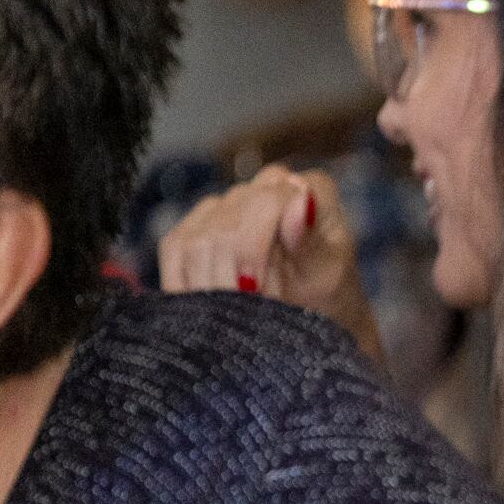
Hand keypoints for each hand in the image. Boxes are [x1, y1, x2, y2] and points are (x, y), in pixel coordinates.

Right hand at [157, 165, 381, 363]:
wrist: (313, 318)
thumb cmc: (328, 294)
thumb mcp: (328, 275)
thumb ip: (313, 241)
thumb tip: (300, 201)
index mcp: (311, 190)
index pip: (268, 200)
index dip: (253, 247)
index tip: (256, 287)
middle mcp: (268, 186)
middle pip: (227, 220)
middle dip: (230, 271)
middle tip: (243, 307)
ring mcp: (231, 203)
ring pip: (197, 235)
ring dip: (209, 282)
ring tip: (232, 310)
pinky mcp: (199, 227)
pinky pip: (175, 246)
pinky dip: (183, 281)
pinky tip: (202, 305)